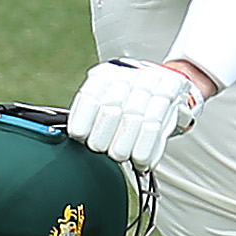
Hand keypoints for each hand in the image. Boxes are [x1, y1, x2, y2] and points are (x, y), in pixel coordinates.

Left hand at [67, 59, 200, 171]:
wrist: (164, 83)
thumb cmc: (127, 97)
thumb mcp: (104, 96)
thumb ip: (88, 113)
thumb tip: (65, 136)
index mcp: (107, 74)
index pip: (90, 95)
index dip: (82, 120)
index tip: (80, 137)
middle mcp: (129, 76)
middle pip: (112, 110)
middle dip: (103, 138)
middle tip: (100, 149)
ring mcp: (152, 86)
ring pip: (135, 121)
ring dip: (125, 147)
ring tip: (120, 156)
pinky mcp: (170, 101)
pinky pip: (157, 130)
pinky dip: (147, 151)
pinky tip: (141, 161)